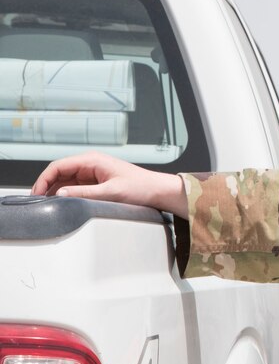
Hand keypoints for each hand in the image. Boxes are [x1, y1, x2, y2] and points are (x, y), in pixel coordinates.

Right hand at [32, 152, 188, 218]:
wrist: (157, 191)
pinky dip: (65, 193)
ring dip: (55, 190)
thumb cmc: (140, 187)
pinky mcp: (95, 182)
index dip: (44, 179)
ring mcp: (92, 173)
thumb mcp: (111, 192)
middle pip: (59, 173)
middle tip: (38, 202)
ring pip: (65, 180)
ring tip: (46, 204)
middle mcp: (90, 164)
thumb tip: (61, 193)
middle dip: (46, 185)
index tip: (36, 193)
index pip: (58, 166)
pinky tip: (61, 202)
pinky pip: (74, 186)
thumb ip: (85, 193)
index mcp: (92, 160)